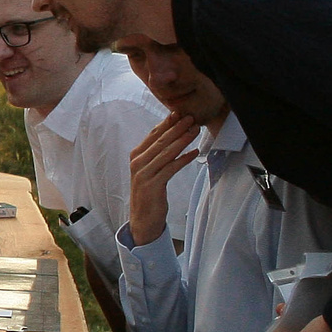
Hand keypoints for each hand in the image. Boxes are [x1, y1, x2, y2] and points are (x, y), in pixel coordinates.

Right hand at [127, 111, 202, 249]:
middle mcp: (138, 163)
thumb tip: (171, 136)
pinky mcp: (153, 185)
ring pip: (166, 152)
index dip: (167, 123)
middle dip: (177, 128)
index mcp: (136, 156)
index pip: (153, 135)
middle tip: (191, 118)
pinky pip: (171, 168)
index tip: (179, 112)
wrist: (143, 218)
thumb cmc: (149, 192)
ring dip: (182, 140)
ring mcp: (144, 174)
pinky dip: (184, 159)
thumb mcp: (149, 170)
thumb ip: (156, 154)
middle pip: (160, 141)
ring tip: (195, 130)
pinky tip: (195, 152)